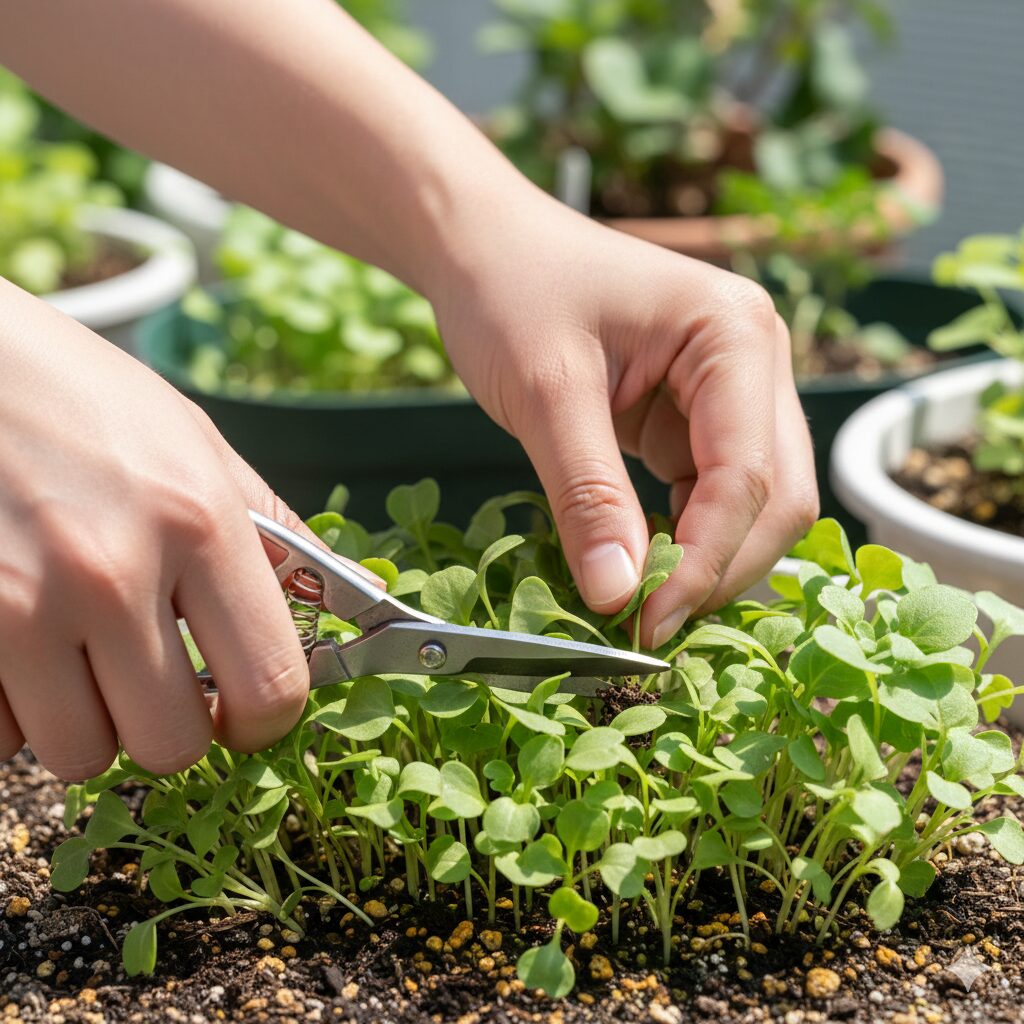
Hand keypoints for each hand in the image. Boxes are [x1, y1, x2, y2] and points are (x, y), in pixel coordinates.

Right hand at [0, 281, 321, 779]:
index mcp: (196, 521)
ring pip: (79, 754)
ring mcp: (16, 607)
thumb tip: (337, 597)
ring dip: (86, 720)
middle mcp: (109, 573)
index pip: (269, 685)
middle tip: (151, 677)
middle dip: (168, 724)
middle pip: (171, 745)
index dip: (264, 719)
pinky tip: (16, 643)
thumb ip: (268, 531)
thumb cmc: (79, 398)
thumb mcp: (194, 442)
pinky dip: (12, 709)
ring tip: (77, 652)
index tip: (244, 713)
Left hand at [435, 192, 817, 648]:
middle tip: (644, 625)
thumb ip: (588, 496)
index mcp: (735, 335)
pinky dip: (679, 539)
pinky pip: (707, 496)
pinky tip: (635, 564)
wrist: (482, 246)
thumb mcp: (545, 394)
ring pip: (750, 506)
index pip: (749, 474)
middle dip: (715, 568)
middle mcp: (753, 362)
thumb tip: (620, 598)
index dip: (704, 562)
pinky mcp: (695, 419)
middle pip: (774, 497)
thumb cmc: (509, 290)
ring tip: (637, 603)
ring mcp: (730, 392)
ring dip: (701, 561)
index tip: (645, 622)